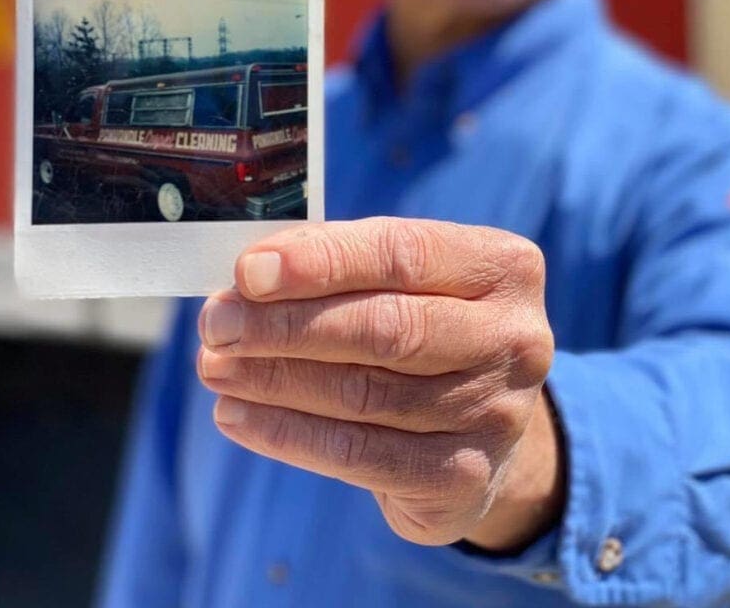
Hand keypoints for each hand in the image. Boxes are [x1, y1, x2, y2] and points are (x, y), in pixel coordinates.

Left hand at [197, 217, 560, 547]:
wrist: (485, 420)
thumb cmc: (426, 323)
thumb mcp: (406, 279)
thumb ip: (342, 264)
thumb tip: (249, 276)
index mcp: (502, 266)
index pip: (403, 253)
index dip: (322, 262)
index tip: (248, 271)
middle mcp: (515, 337)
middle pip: (386, 327)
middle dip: (287, 325)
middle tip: (216, 322)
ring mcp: (497, 412)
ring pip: (364, 394)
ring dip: (274, 379)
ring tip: (214, 365)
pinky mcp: (464, 476)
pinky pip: (358, 456)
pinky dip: (285, 434)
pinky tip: (236, 414)